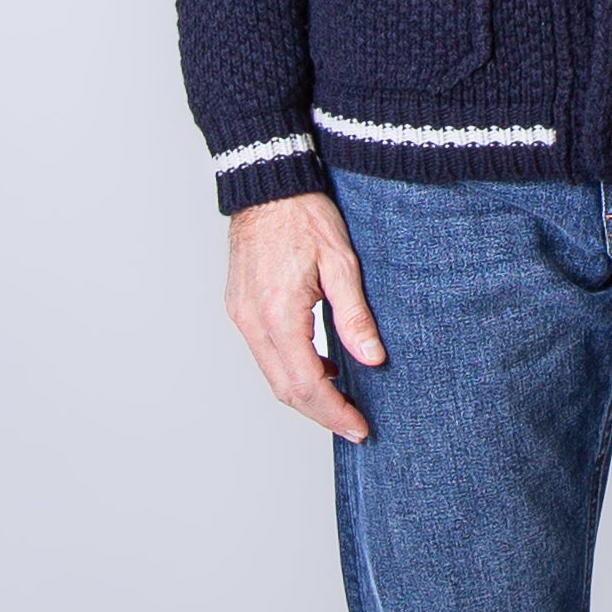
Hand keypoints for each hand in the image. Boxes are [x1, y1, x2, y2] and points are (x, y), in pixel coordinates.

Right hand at [225, 191, 384, 442]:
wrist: (268, 183)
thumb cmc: (304, 214)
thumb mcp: (341, 261)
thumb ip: (354, 314)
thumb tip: (372, 358)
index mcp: (278, 314)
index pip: (306, 383)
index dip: (334, 411)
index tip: (359, 428)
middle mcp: (253, 322)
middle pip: (285, 389)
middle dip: (320, 412)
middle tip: (354, 425)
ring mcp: (241, 316)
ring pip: (272, 374)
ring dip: (305, 393)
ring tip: (342, 398)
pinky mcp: (240, 307)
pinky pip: (264, 353)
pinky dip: (291, 368)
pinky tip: (319, 364)